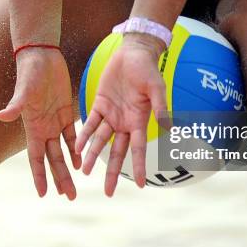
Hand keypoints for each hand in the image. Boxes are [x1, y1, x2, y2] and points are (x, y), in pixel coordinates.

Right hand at [0, 48, 79, 199]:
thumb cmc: (30, 71)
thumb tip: (1, 116)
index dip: (39, 175)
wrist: (41, 55)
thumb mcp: (24, 89)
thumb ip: (16, 105)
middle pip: (52, 159)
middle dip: (60, 178)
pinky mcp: (66, 111)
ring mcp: (55, 121)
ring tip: (75, 186)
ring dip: (68, 168)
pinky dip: (77, 147)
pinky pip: (73, 134)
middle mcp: (44, 128)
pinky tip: (83, 161)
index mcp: (33, 126)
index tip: (44, 194)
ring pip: (63, 150)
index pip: (36, 158)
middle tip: (69, 196)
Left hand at [75, 33, 167, 195]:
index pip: (139, 149)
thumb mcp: (157, 87)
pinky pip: (90, 123)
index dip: (139, 167)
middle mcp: (125, 122)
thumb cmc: (148, 69)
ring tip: (84, 172)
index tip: (140, 186)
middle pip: (118, 152)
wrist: (133, 53)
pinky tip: (77, 148)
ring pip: (100, 141)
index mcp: (140, 121)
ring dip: (92, 156)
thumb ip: (160, 107)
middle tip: (108, 193)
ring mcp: (111, 115)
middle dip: (113, 172)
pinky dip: (84, 135)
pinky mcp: (99, 104)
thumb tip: (169, 127)